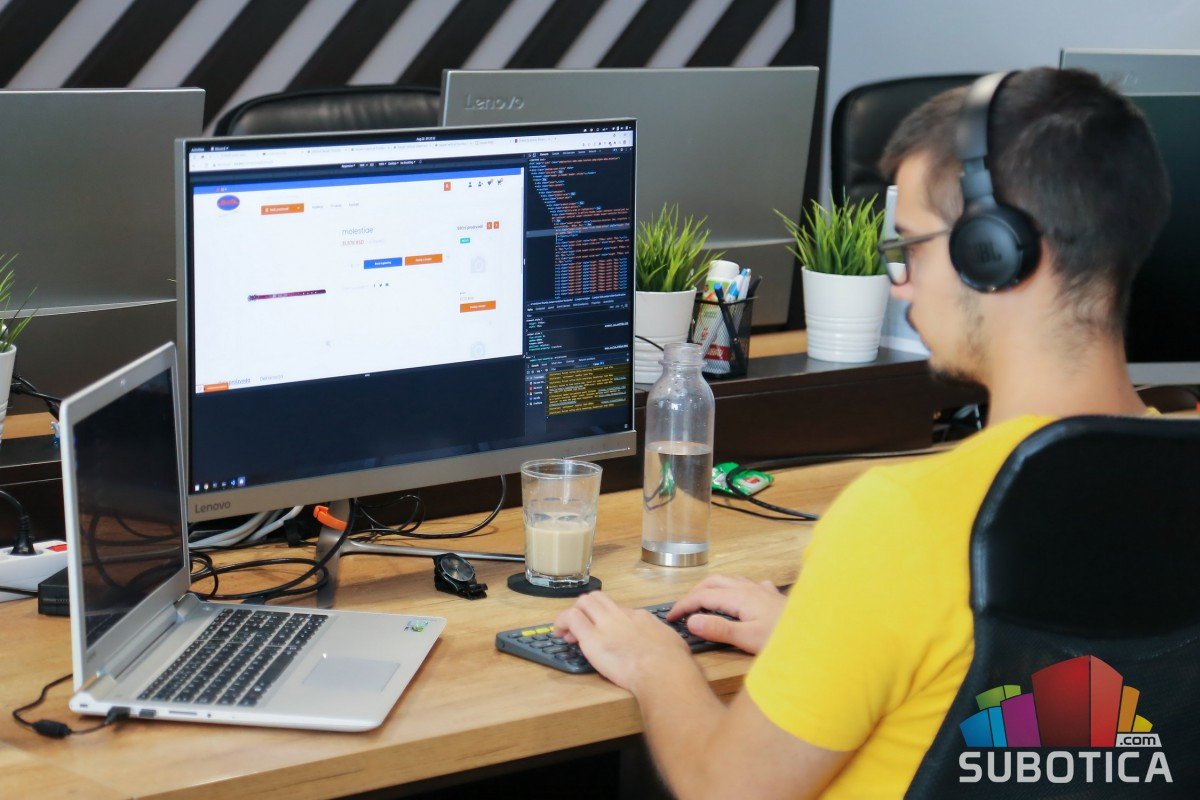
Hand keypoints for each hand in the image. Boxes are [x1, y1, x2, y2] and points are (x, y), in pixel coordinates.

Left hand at [554, 591, 692, 693]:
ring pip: (583, 602)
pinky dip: (562, 622)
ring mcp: (606, 624)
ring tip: (567, 631)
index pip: (617, 611)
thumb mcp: (671, 642)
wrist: (664, 670)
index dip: (606, 620)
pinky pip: (571, 618)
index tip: (603, 633)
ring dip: (573, 614)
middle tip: (581, 627)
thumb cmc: (673, 663)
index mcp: (640, 618)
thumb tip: (664, 646)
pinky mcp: (592, 637)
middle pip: (598, 599)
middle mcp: (621, 616)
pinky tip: (560, 633)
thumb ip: (662, 640)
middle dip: (586, 609)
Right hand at [666, 575, 786, 654]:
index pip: (703, 595)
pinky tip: (742, 596)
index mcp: (740, 596)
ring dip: (713, 588)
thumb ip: (718, 629)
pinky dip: (736, 588)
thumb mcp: (747, 639)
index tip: (671, 617)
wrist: (818, 638)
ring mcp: (763, 591)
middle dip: (694, 593)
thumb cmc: (783, 640)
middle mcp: (750, 588)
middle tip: (682, 609)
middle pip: (714, 582)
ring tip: (703, 600)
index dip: (684, 605)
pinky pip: (749, 585)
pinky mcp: (773, 598)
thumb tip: (691, 621)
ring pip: (731, 581)